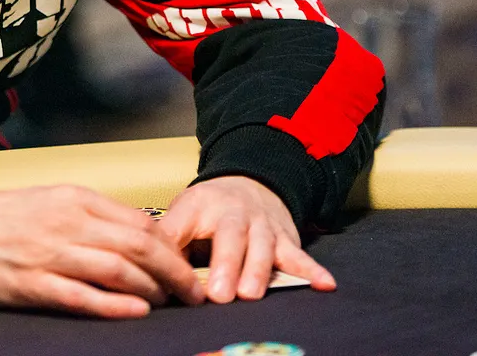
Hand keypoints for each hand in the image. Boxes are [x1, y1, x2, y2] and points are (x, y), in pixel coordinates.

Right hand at [0, 184, 203, 317]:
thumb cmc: (1, 216)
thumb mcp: (52, 201)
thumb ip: (92, 216)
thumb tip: (136, 236)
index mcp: (76, 200)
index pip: (140, 221)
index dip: (171, 246)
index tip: (186, 265)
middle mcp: (68, 224)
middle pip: (139, 245)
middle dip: (175, 271)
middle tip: (194, 291)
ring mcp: (50, 255)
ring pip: (117, 270)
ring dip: (152, 289)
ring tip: (170, 303)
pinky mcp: (32, 285)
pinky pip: (82, 296)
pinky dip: (114, 305)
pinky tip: (136, 311)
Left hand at [161, 175, 335, 302]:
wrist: (250, 183)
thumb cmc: (209, 209)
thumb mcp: (182, 213)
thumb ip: (168, 240)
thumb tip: (150, 272)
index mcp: (201, 205)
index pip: (186, 227)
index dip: (180, 251)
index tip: (177, 279)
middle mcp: (235, 213)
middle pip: (231, 237)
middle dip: (226, 266)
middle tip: (219, 294)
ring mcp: (264, 226)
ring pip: (263, 247)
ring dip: (258, 271)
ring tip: (251, 294)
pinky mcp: (287, 239)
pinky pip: (299, 256)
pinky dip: (312, 270)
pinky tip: (325, 284)